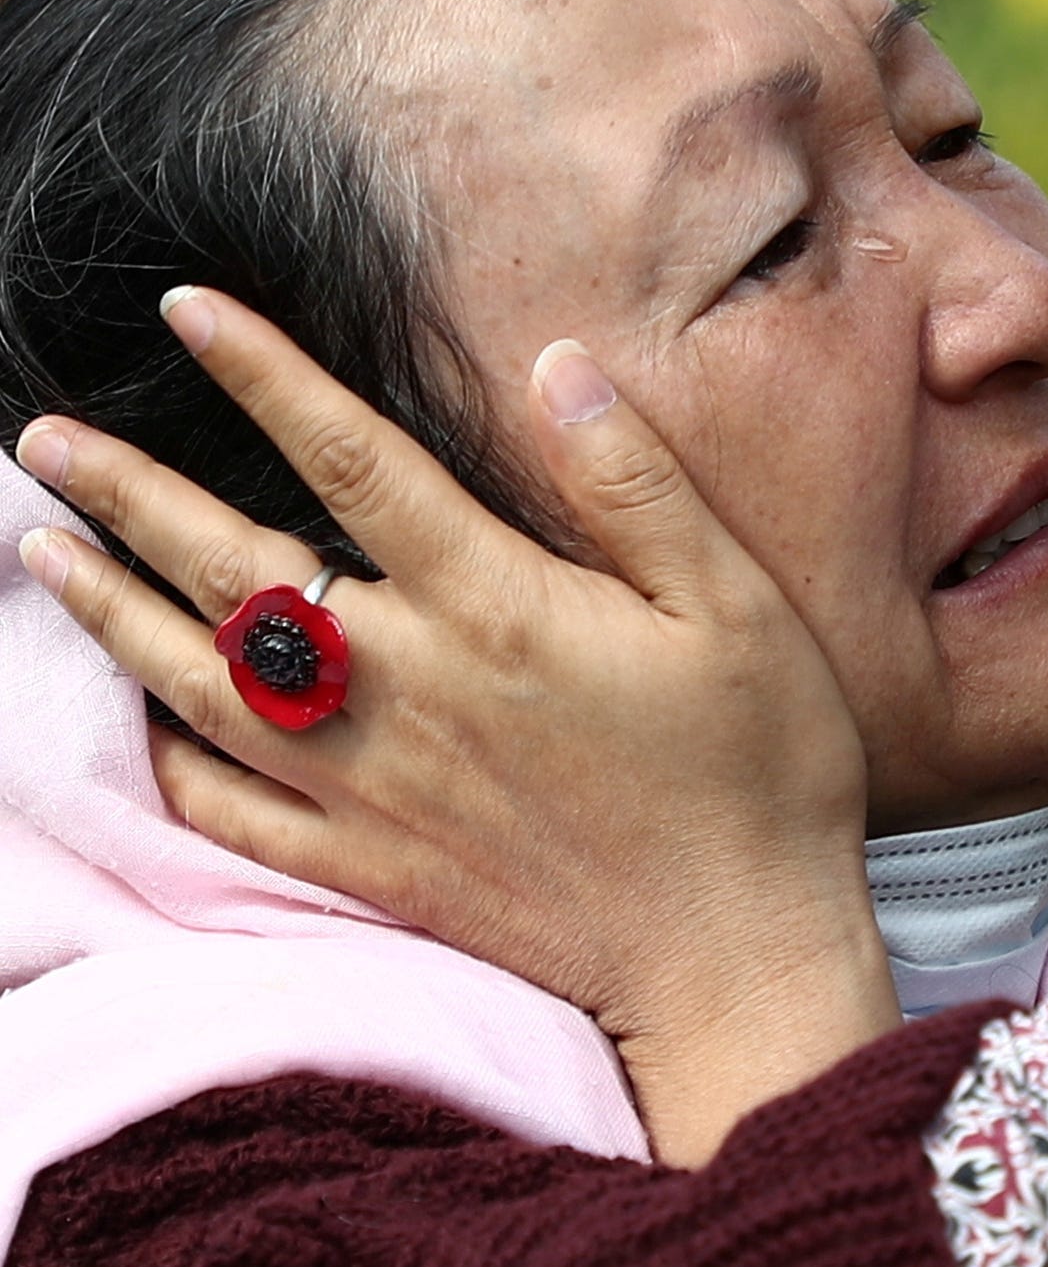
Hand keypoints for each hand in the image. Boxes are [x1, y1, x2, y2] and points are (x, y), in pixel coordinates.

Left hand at [13, 289, 896, 1163]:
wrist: (734, 957)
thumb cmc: (756, 772)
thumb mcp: (731, 605)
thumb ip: (635, 483)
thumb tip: (557, 362)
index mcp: (497, 606)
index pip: (352, 462)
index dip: (264, 375)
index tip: (190, 309)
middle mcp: (409, 686)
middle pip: (236, 568)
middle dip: (128, 492)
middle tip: (45, 439)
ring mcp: (372, 784)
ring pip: (199, 683)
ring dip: (109, 610)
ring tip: (42, 550)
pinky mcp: (367, 866)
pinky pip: (228, 811)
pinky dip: (165, 760)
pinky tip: (136, 722)